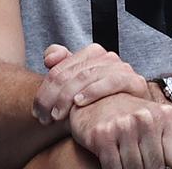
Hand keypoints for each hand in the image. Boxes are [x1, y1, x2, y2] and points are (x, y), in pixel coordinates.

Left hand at [33, 43, 150, 124]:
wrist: (129, 116)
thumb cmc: (99, 103)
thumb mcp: (76, 88)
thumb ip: (61, 67)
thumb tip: (49, 58)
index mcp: (92, 53)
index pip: (59, 67)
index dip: (44, 89)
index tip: (36, 111)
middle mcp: (108, 57)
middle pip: (70, 73)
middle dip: (52, 96)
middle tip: (43, 118)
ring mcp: (122, 68)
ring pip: (87, 75)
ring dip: (67, 97)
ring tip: (57, 115)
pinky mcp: (135, 82)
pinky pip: (112, 81)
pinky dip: (93, 90)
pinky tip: (79, 102)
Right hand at [70, 93, 171, 168]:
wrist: (100, 102)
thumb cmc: (136, 119)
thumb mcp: (162, 127)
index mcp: (167, 115)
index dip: (168, 166)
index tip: (161, 161)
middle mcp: (147, 117)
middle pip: (155, 165)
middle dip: (149, 168)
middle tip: (142, 162)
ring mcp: (123, 125)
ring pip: (134, 168)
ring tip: (130, 160)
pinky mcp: (102, 135)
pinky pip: (113, 167)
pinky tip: (116, 160)